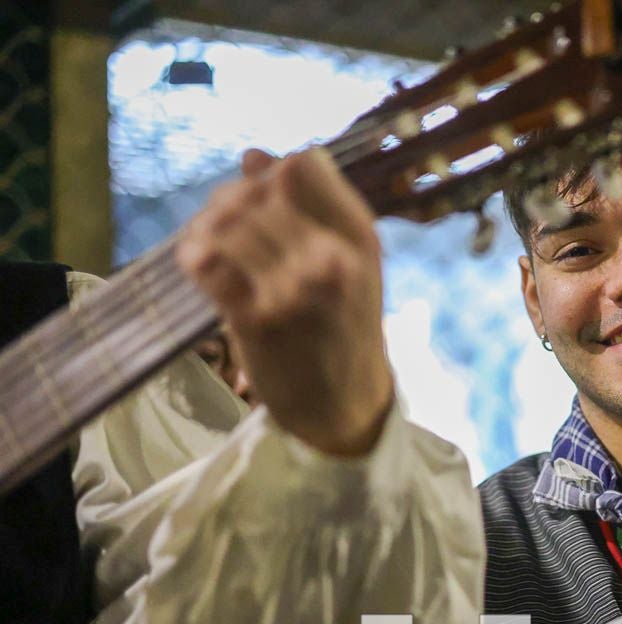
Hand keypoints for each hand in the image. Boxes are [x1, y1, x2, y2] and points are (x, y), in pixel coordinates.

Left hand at [177, 147, 393, 455]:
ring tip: (205, 246)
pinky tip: (195, 266)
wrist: (347, 405)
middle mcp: (333, 258)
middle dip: (228, 203)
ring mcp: (296, 289)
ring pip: (228, 225)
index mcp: (360, 238)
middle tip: (217, 226)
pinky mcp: (258, 320)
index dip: (269, 175)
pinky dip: (194, 257)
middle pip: (255, 193)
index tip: (259, 199)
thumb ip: (311, 208)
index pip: (301, 166)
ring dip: (206, 230)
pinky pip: (209, 264)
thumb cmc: (344, 326)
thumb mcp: (348, 262)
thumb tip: (254, 155)